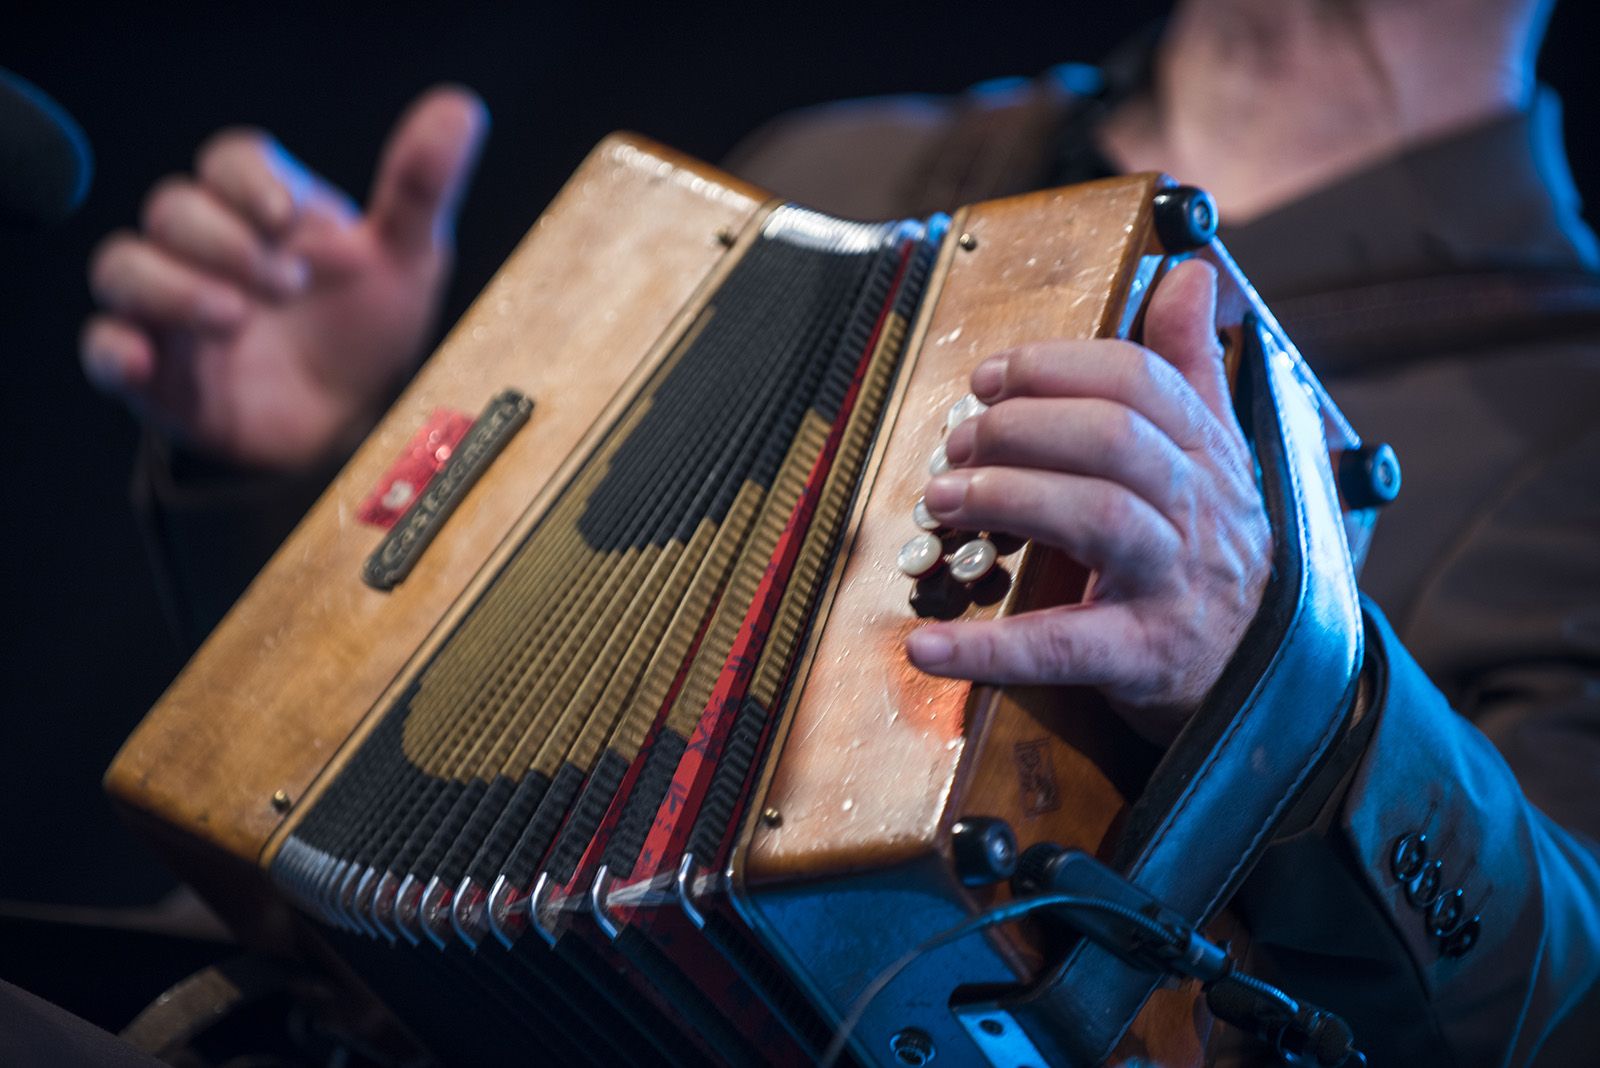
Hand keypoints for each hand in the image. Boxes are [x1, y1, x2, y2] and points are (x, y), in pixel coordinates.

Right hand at [81, 86, 488, 469]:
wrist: (351, 432)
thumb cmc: (365, 333)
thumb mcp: (406, 262)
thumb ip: (421, 189)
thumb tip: (459, 111)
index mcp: (266, 215)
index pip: (228, 163)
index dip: (246, 179)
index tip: (285, 213)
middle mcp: (209, 253)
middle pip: (172, 210)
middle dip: (224, 240)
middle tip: (287, 283)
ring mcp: (174, 312)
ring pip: (124, 268)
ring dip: (169, 286)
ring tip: (235, 316)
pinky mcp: (157, 376)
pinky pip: (103, 349)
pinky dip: (116, 351)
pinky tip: (147, 362)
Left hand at [904, 260, 1269, 744]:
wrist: (1263, 668)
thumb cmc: (1215, 548)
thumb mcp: (1215, 454)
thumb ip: (1191, 363)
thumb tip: (1191, 269)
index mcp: (1203, 453)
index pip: (1138, 381)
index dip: (1053, 367)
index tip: (987, 378)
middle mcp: (1196, 509)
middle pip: (1114, 439)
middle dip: (1021, 428)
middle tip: (955, 443)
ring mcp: (1173, 582)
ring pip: (1099, 518)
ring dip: (1007, 499)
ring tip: (940, 503)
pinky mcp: (1143, 656)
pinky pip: (1063, 648)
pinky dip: (989, 649)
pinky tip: (926, 646)